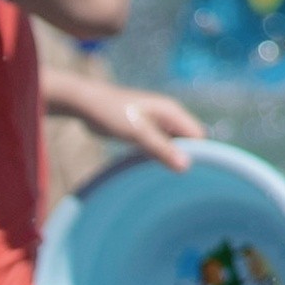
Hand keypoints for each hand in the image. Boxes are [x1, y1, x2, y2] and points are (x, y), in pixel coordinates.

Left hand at [77, 82, 206, 174]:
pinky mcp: (143, 130)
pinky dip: (158, 156)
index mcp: (172, 112)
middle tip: (179, 181)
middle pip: (187, 140)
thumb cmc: (113, 114)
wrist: (86, 103)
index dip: (199, 153)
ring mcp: (156, 123)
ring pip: (172, 144)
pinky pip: (158, 145)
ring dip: (170, 158)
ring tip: (167, 179)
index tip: (193, 176)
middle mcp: (168, 116)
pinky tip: (151, 169)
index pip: (197, 135)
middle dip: (185, 157)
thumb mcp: (138, 133)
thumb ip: (162, 149)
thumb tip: (186, 166)